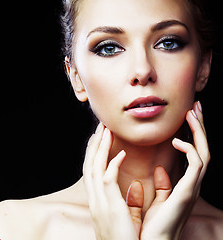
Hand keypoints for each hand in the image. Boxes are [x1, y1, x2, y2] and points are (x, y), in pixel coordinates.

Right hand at [83, 123, 141, 239]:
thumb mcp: (126, 219)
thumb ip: (129, 201)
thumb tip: (134, 185)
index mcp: (97, 202)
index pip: (91, 172)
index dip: (94, 154)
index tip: (100, 139)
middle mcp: (94, 200)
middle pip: (89, 165)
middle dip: (94, 145)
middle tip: (100, 127)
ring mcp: (99, 203)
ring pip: (94, 168)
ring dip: (100, 148)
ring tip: (105, 131)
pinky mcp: (109, 206)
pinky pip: (107, 179)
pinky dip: (112, 164)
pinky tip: (121, 153)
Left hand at [139, 102, 209, 239]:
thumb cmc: (155, 224)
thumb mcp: (159, 200)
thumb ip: (164, 185)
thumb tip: (162, 170)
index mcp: (186, 184)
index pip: (193, 154)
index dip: (192, 134)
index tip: (187, 117)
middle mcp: (193, 184)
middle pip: (202, 149)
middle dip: (200, 127)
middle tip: (196, 107)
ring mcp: (192, 188)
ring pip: (203, 153)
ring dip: (199, 131)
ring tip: (192, 113)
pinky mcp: (187, 191)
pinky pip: (196, 165)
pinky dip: (189, 149)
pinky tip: (176, 140)